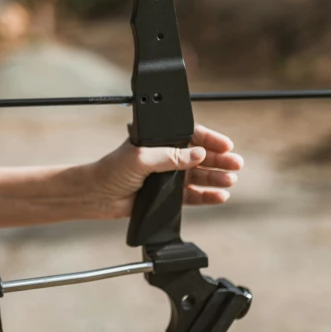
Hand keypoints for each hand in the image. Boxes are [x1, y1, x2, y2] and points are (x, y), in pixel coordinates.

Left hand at [91, 124, 243, 218]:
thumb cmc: (111, 170)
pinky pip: (192, 194)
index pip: (189, 136)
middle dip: (218, 159)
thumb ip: (169, 157)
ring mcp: (167, 175)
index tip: (226, 145)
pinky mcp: (167, 194)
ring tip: (230, 180)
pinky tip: (219, 195)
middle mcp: (165, 156)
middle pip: (198, 156)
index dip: (209, 140)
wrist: (97, 196)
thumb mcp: (140, 158)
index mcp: (158, 140)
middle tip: (235, 164)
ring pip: (198, 175)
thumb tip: (197, 154)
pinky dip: (206, 195)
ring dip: (215, 177)